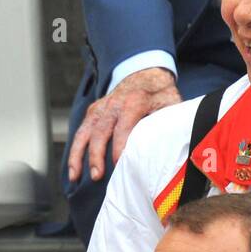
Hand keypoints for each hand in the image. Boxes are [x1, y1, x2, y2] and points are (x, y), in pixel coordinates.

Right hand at [68, 67, 181, 183]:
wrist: (144, 74)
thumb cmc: (160, 94)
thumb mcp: (171, 103)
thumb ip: (170, 122)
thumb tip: (177, 147)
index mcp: (134, 101)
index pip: (124, 127)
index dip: (121, 146)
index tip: (119, 164)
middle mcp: (113, 104)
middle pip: (100, 131)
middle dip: (97, 155)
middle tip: (96, 176)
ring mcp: (100, 108)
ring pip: (85, 132)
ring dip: (78, 155)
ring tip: (75, 177)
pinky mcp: (93, 112)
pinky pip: (81, 133)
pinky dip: (74, 152)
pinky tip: (73, 172)